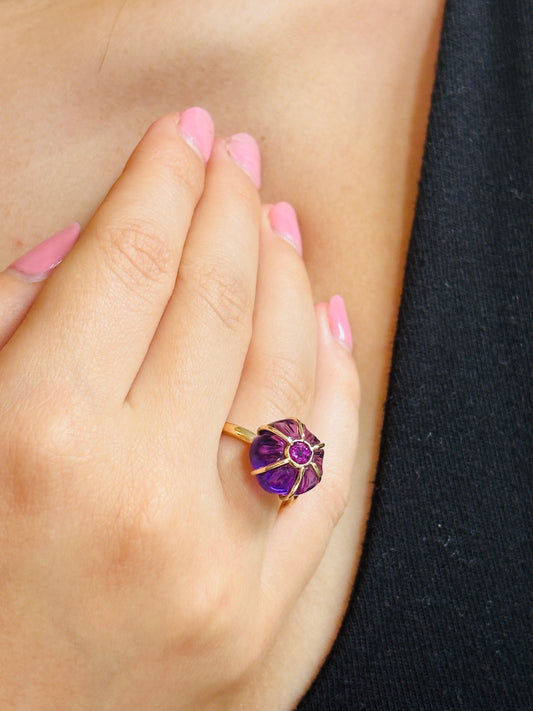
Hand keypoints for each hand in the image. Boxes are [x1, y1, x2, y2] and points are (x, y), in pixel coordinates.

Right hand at [0, 109, 358, 709]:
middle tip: (235, 157)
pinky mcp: (264, 622)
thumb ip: (14, 327)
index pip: (128, 262)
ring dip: (290, 279)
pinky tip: (333, 324)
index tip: (182, 136)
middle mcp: (138, 502)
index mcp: (35, 443)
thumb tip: (89, 247)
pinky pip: (330, 474)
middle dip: (229, 208)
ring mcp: (218, 570)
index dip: (161, 180)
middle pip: (218, 301)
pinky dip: (339, 386)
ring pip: (290, 375)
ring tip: (278, 222)